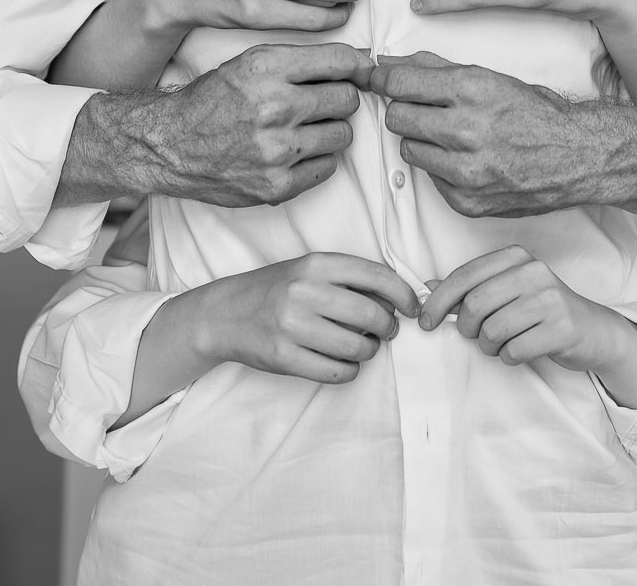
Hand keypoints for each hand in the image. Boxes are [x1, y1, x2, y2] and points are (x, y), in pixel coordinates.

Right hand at [67, 43, 368, 208]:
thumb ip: (302, 59)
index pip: (341, 61)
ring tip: (306, 129)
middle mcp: (273, 106)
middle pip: (347, 99)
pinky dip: (318, 160)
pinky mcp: (276, 185)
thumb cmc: (213, 101)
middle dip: (340, 99)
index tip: (359, 72)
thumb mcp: (250, 63)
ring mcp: (276, 149)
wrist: (168, 145)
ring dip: (331, 131)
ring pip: (343, 135)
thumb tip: (362, 60)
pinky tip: (296, 153)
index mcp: (266, 68)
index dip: (357, 66)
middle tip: (323, 103)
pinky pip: (328, 168)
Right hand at [194, 252, 419, 384]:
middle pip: (372, 314)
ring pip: (357, 346)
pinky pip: (336, 372)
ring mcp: (292, 326)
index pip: (376, 276)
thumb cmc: (275, 289)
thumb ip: (347, 279)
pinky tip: (345, 363)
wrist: (224, 314)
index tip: (412, 307)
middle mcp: (305, 292)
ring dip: (369, 350)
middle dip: (388, 327)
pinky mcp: (284, 357)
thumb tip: (396, 298)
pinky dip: (349, 370)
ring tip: (363, 346)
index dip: (403, 294)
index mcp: (315, 264)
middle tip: (386, 331)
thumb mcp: (308, 269)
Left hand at [358, 52, 599, 216]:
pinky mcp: (465, 200)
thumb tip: (389, 64)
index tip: (379, 82)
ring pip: (408, 150)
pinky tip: (467, 161)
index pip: (399, 83)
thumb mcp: (491, 78)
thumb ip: (436, 69)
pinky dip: (441, 169)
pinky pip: (430, 179)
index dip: (383, 81)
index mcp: (472, 89)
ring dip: (422, 141)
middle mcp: (466, 129)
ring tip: (451, 137)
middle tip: (424, 111)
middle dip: (405, 110)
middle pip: (396, 117)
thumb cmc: (537, 115)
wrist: (577, 158)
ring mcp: (465, 169)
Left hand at [418, 245, 630, 372]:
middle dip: (468, 328)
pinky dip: (510, 357)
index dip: (438, 301)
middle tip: (477, 335)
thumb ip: (470, 288)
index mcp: (517, 257)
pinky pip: (514, 351)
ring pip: (492, 331)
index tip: (426, 322)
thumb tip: (428, 288)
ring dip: (490, 346)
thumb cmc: (543, 311)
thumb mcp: (508, 291)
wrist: (593, 331)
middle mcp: (534, 272)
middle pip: (475, 305)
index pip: (465, 276)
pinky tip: (522, 350)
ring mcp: (551, 299)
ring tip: (504, 343)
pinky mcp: (562, 328)